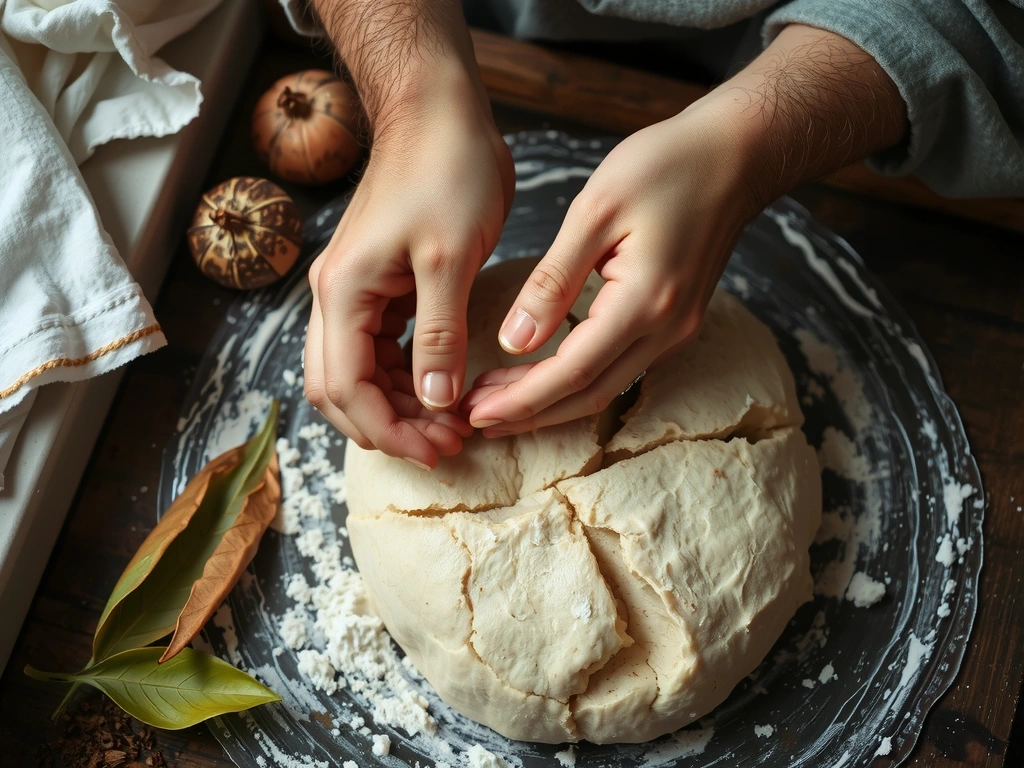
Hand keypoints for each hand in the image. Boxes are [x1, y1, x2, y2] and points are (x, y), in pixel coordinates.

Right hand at [304, 81, 514, 467]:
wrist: (440, 112)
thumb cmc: (445, 171)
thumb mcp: (450, 260)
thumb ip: (439, 336)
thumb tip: (436, 402)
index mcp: (343, 293)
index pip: (346, 388)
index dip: (390, 430)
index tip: (439, 450)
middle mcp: (336, 297)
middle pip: (339, 389)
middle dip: (388, 425)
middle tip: (445, 445)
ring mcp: (355, 290)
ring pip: (358, 372)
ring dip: (397, 405)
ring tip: (449, 424)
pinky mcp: (380, 284)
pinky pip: (380, 347)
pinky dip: (405, 376)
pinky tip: (441, 387)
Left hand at [460, 102, 748, 435]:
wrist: (736, 154)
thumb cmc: (666, 166)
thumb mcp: (595, 212)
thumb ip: (553, 282)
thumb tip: (513, 341)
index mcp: (644, 302)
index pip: (573, 372)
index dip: (521, 400)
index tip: (475, 413)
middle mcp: (665, 329)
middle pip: (589, 395)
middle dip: (529, 413)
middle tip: (475, 419)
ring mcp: (675, 331)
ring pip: (605, 389)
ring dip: (550, 402)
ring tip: (495, 402)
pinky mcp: (674, 323)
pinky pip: (620, 369)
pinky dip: (576, 381)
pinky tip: (541, 376)